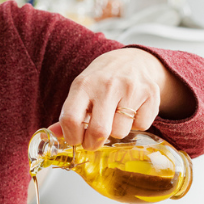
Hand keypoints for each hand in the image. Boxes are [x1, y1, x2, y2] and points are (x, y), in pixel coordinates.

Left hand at [52, 48, 188, 149]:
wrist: (133, 60)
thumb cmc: (103, 80)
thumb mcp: (82, 90)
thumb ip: (69, 114)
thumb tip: (53, 135)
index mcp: (83, 84)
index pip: (70, 119)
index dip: (72, 137)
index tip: (76, 139)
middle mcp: (106, 85)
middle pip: (98, 131)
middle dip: (94, 143)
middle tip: (94, 141)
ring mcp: (130, 89)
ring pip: (120, 132)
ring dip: (117, 131)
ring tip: (116, 117)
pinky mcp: (150, 94)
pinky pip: (141, 125)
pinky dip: (136, 124)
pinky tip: (133, 111)